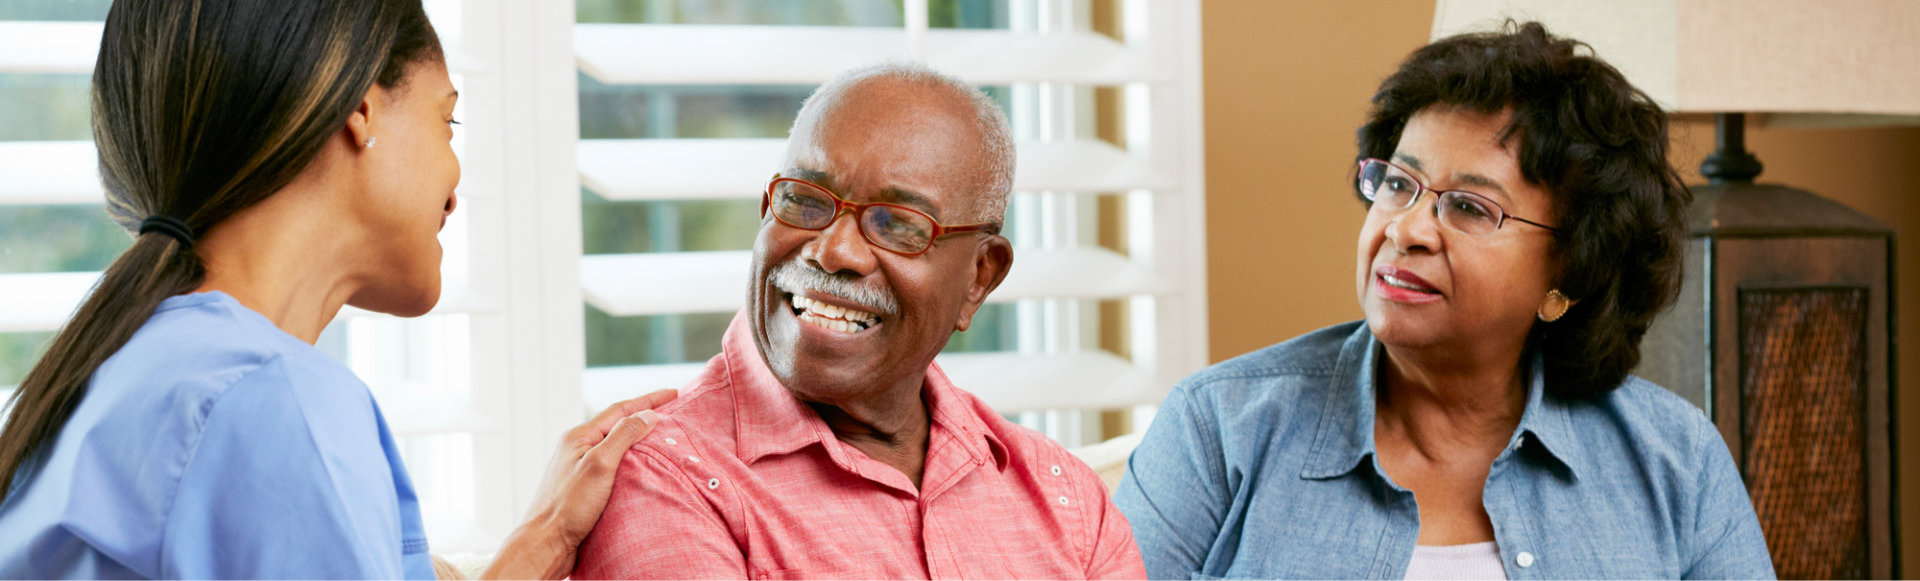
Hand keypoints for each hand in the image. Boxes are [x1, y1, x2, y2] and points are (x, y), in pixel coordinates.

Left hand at [481, 389, 677, 579]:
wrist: (546, 542)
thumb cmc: (569, 505)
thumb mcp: (600, 464)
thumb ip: (623, 436)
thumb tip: (647, 415)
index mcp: (579, 436)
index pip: (621, 409)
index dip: (649, 400)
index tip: (674, 393)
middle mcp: (577, 448)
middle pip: (616, 423)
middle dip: (644, 414)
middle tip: (670, 410)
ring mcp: (579, 467)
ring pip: (614, 444)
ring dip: (637, 436)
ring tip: (659, 435)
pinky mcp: (583, 488)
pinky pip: (611, 463)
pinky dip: (630, 458)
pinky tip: (640, 466)